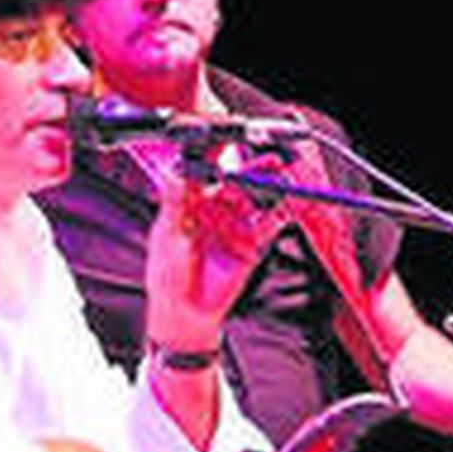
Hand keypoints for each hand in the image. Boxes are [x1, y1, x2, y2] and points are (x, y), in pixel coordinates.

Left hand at [145, 167, 282, 350]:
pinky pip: (269, 224)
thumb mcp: (168, 234)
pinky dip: (280, 213)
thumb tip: (176, 172)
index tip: (226, 140)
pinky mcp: (251, 243)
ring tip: (280, 174)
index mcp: (192, 200)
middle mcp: (216, 208)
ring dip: (269, 185)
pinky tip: (285, 203)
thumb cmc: (168, 275)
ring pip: (256, 197)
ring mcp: (235, 224)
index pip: (207, 168)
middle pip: (238, 179)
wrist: (184, 312)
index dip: (217, 152)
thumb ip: (174, 201)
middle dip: (252, 166)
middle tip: (265, 156)